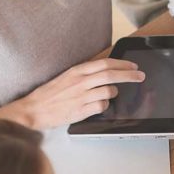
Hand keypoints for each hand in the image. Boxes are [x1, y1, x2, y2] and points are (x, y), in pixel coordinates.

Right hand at [0, 58, 144, 129]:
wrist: (33, 110)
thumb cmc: (49, 95)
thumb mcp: (66, 77)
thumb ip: (84, 74)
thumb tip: (105, 72)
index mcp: (77, 71)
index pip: (105, 63)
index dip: (122, 64)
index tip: (133, 66)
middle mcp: (80, 81)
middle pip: (111, 75)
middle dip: (129, 75)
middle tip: (140, 77)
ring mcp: (81, 96)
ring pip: (109, 91)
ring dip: (114, 93)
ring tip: (109, 95)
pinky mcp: (81, 110)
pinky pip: (102, 106)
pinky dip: (104, 106)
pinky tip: (98, 105)